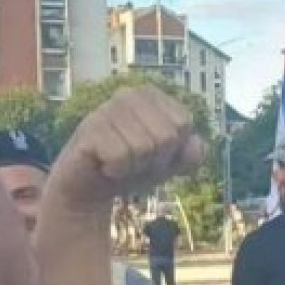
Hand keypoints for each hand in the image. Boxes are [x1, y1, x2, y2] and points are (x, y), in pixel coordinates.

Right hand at [45, 86, 206, 212]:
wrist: (88, 189)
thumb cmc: (129, 169)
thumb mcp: (168, 164)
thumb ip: (190, 155)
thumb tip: (196, 145)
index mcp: (151, 95)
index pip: (184, 124)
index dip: (172, 150)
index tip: (152, 154)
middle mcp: (129, 94)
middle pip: (167, 136)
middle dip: (154, 160)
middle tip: (133, 160)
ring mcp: (107, 109)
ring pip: (144, 148)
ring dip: (133, 167)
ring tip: (117, 162)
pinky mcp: (90, 129)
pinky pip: (120, 157)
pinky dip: (116, 171)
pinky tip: (103, 165)